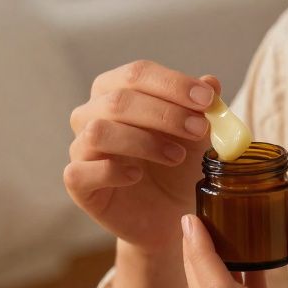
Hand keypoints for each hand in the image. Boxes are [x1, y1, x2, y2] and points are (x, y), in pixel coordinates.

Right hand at [65, 61, 219, 255]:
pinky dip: (111, 171)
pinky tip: (136, 175)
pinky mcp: (77, 183)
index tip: (207, 100)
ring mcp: (81, 148)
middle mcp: (91, 114)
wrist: (170, 214)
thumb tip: (210, 82)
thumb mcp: (198, 135)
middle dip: (164, 114)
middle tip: (199, 130)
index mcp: (116, 90)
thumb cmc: (179, 166)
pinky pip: (81, 170)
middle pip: (117, 100)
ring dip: (143, 141)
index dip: (172, 84)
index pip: (137, 73)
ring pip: (98, 131)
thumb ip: (202, 107)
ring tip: (176, 156)